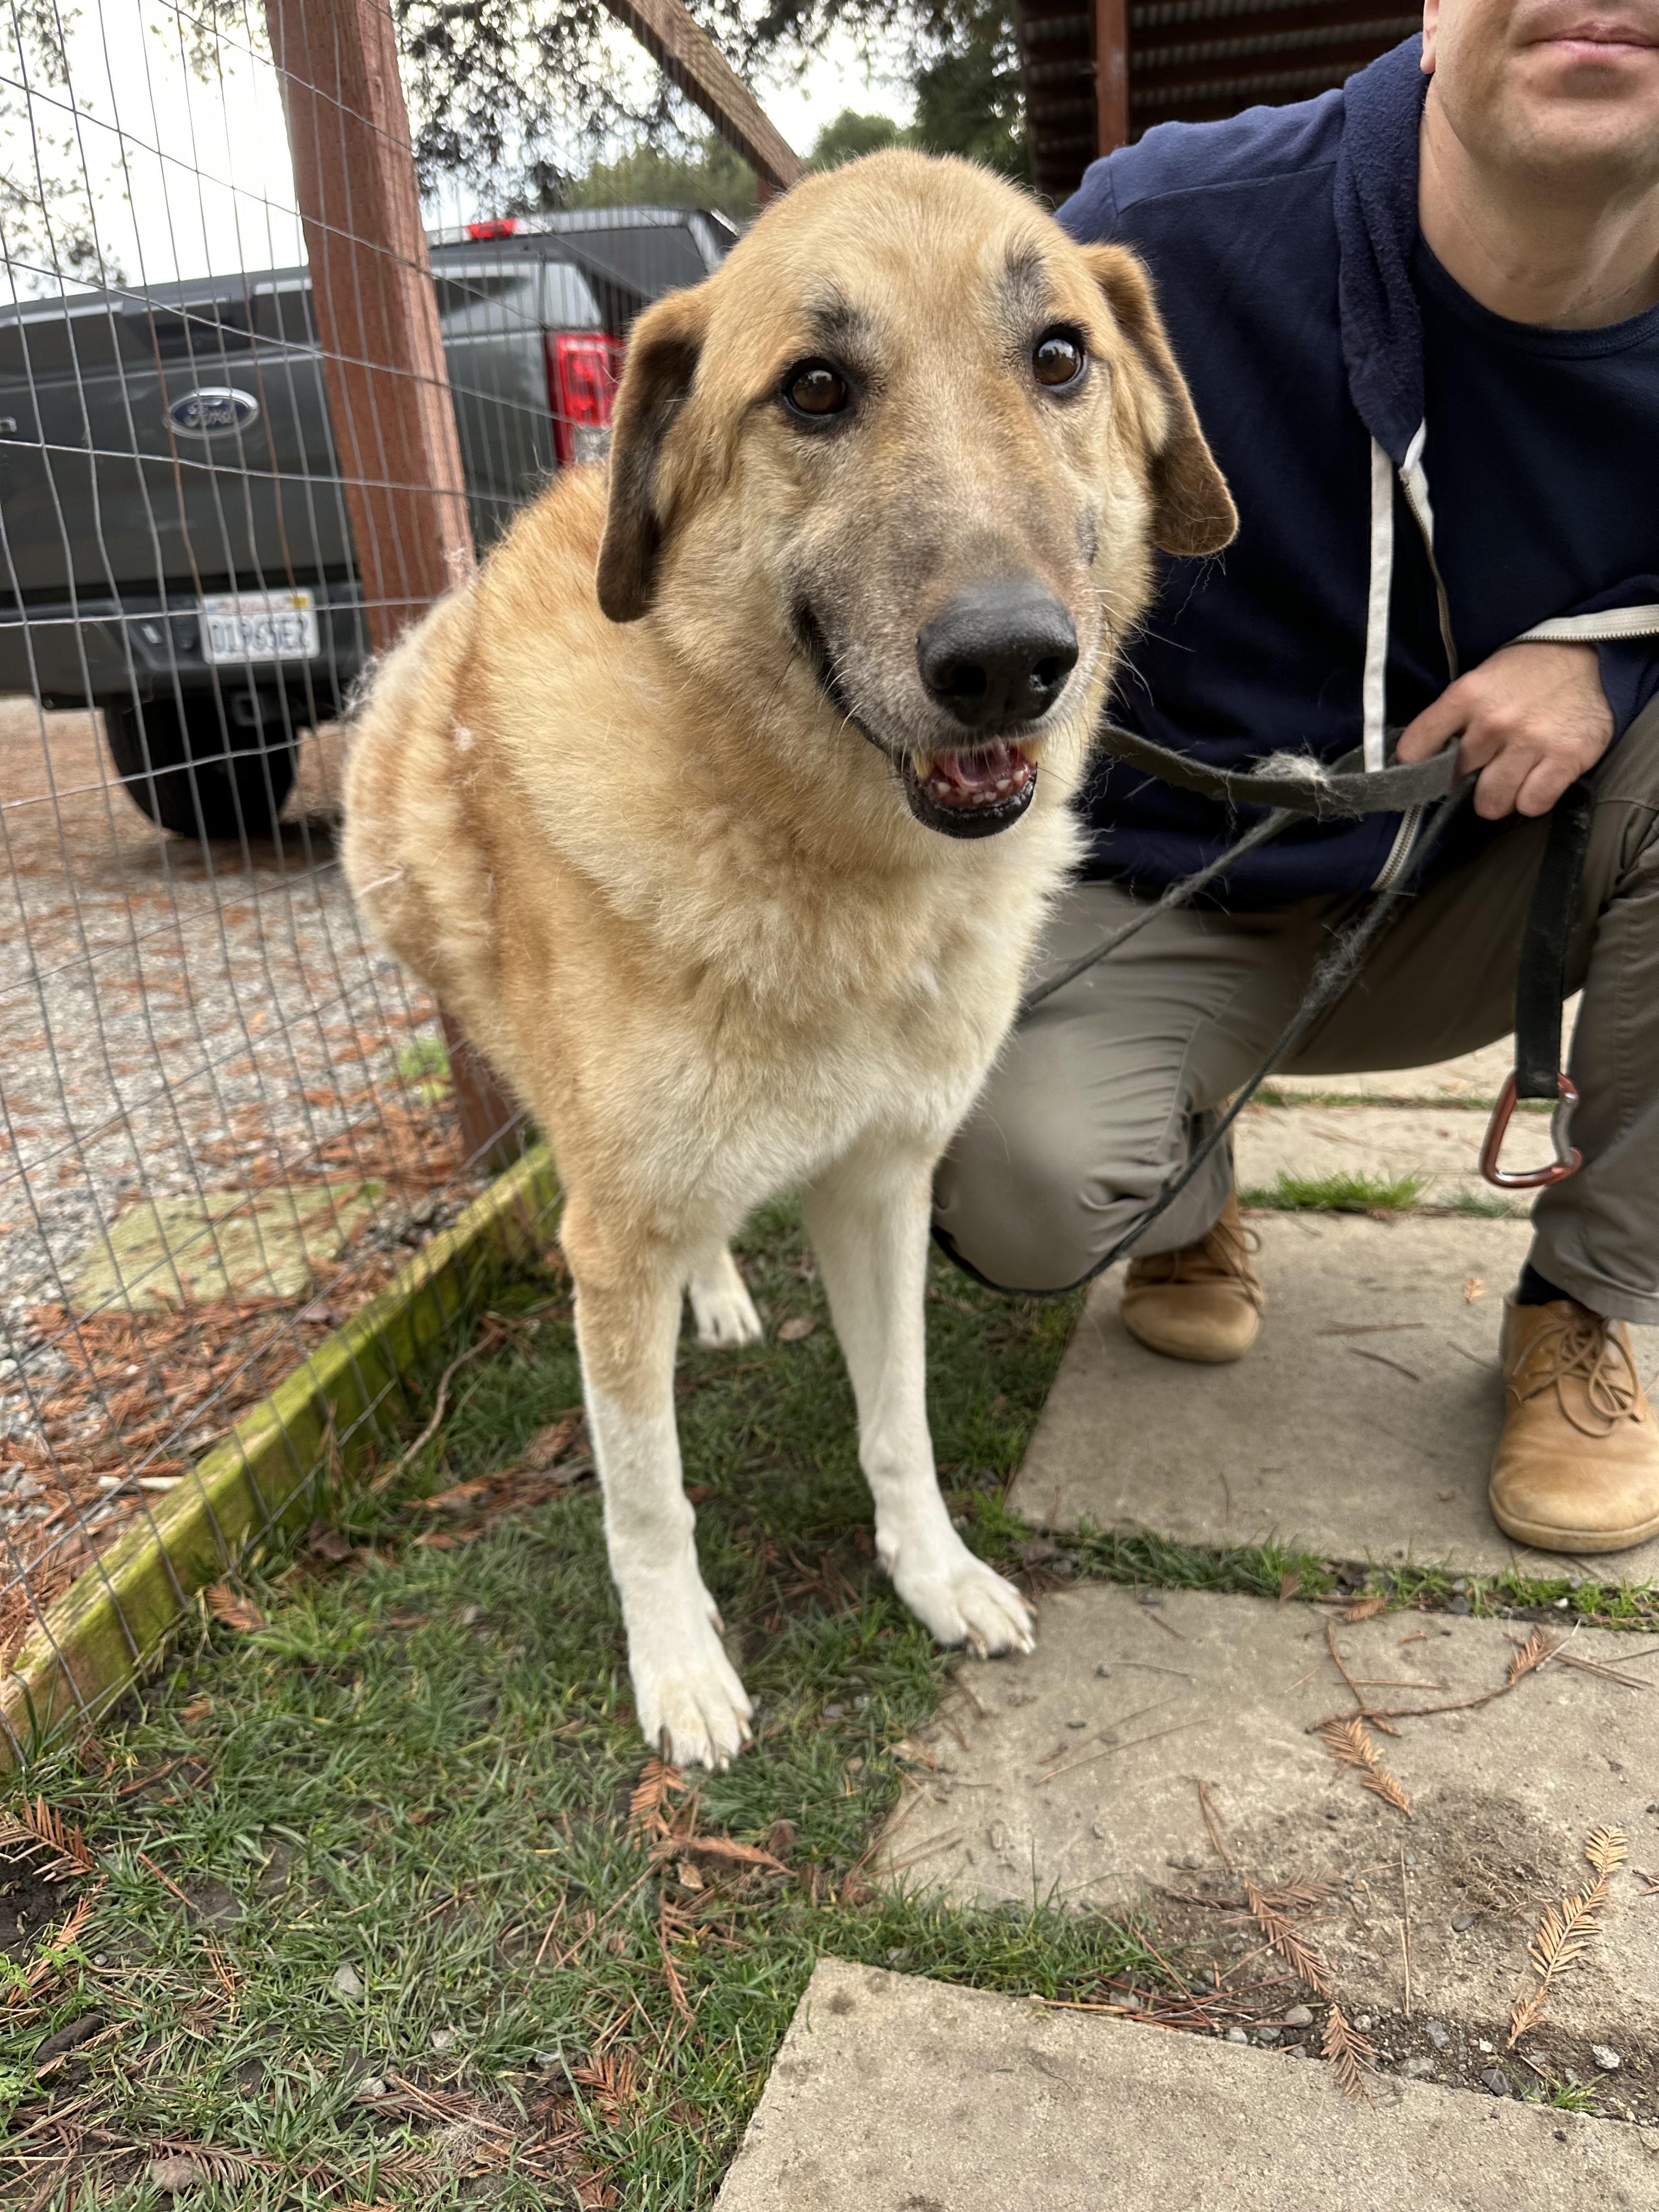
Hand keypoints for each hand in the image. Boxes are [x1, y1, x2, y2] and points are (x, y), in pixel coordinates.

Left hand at [1395, 641, 1613, 819]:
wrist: (1584, 654)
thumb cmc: (1523, 675)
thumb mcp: (1476, 683)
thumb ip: (1450, 722)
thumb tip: (1424, 767)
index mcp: (1465, 697)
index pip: (1415, 749)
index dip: (1417, 768)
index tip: (1427, 771)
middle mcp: (1495, 721)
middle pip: (1458, 783)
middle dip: (1467, 781)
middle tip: (1484, 766)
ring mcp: (1531, 741)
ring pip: (1492, 803)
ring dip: (1500, 796)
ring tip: (1512, 775)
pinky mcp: (1566, 758)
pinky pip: (1532, 804)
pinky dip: (1532, 798)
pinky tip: (1537, 778)